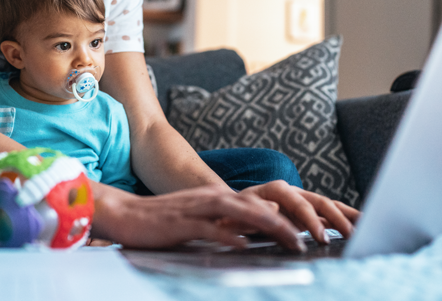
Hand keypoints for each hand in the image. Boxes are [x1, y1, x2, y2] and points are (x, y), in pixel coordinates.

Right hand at [91, 183, 306, 251]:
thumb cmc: (164, 222)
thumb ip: (225, 226)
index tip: (314, 230)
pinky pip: (208, 228)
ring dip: (269, 225)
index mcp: (220, 198)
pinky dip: (227, 235)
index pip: (262, 205)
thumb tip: (253, 237)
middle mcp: (213, 198)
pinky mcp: (181, 222)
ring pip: (241, 213)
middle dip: (290, 221)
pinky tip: (244, 244)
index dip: (290, 216)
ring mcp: (198, 209)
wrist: (125, 214)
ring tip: (292, 239)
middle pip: (259, 206)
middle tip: (316, 236)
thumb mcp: (201, 222)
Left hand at [240, 180, 358, 242]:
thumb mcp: (240, 213)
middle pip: (319, 202)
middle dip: (335, 219)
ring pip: (329, 205)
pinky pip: (331, 214)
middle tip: (348, 236)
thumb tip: (274, 210)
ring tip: (366, 226)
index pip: (298, 202)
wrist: (235, 210)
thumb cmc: (236, 214)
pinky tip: (362, 224)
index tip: (319, 237)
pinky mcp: (309, 212)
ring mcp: (303, 200)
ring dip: (347, 216)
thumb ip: (256, 212)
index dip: (310, 220)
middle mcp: (293, 192)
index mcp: (276, 190)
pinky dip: (347, 218)